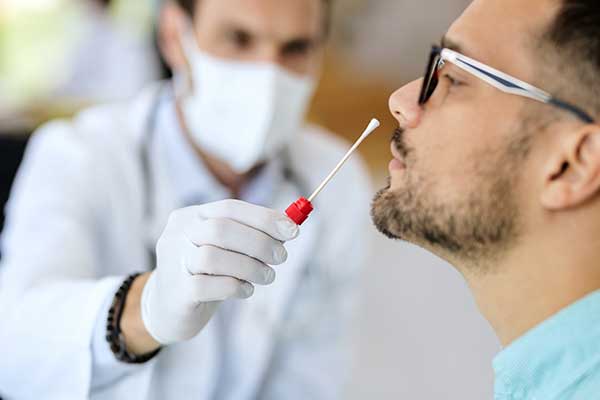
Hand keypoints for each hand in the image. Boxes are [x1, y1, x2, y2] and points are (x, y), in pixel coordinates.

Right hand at [139, 199, 298, 344]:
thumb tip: (289, 227)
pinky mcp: (177, 292)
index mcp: (190, 216)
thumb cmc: (205, 274)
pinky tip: (245, 290)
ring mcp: (173, 262)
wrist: (167, 310)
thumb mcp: (225, 248)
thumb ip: (251, 235)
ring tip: (267, 276)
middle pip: (221, 229)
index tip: (292, 230)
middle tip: (280, 257)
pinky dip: (235, 286)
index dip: (263, 218)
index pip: (230, 208)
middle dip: (259, 242)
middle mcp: (177, 234)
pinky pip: (209, 285)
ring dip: (251, 267)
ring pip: (213, 257)